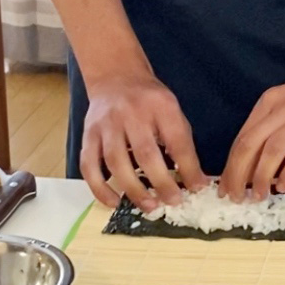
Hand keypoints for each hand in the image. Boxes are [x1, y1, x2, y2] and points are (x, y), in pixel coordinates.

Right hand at [80, 69, 206, 210]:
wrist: (116, 78)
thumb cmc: (149, 100)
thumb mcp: (172, 110)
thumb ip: (180, 140)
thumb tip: (195, 178)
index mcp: (160, 105)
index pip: (177, 139)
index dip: (188, 166)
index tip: (197, 187)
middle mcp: (132, 113)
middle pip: (146, 153)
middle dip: (161, 182)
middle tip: (173, 202)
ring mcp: (106, 125)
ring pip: (117, 162)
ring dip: (134, 189)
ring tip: (150, 206)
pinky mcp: (87, 136)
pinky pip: (89, 166)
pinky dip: (100, 188)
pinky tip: (114, 202)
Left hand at [219, 55, 284, 200]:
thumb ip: (276, 126)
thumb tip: (256, 164)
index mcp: (272, 101)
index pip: (243, 138)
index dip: (230, 167)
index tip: (226, 189)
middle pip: (251, 144)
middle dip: (238, 175)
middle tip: (236, 198)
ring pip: (273, 150)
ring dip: (261, 177)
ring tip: (259, 196)